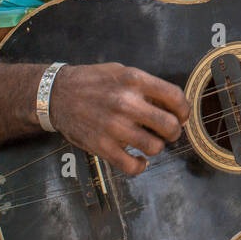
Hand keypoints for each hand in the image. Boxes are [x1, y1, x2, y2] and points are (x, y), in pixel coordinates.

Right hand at [47, 63, 189, 176]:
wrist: (56, 94)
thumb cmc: (92, 82)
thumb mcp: (121, 72)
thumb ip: (146, 87)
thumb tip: (172, 106)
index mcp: (134, 80)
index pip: (174, 97)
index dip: (184, 110)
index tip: (182, 116)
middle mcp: (126, 103)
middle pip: (169, 125)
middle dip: (174, 132)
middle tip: (169, 132)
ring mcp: (114, 126)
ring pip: (154, 147)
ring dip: (157, 148)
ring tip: (150, 143)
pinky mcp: (102, 146)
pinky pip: (132, 166)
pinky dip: (140, 166)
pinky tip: (139, 160)